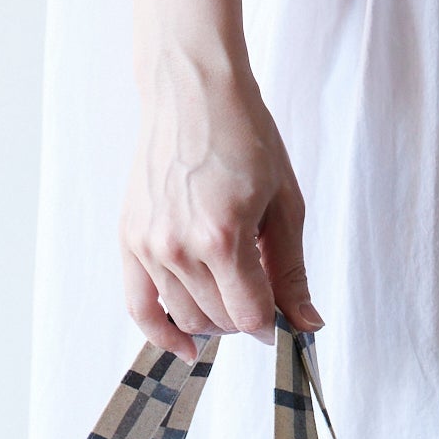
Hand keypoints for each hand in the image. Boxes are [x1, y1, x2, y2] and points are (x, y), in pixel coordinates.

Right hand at [122, 0, 320, 360]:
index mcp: (223, 236)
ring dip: (214, 319)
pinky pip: (140, 309)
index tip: (280, 317)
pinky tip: (188, 348)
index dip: (271, 324)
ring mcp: (150, 245)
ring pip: (187, 318)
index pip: (251, 316)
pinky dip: (163, 335)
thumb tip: (308, 325)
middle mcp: (180, 247)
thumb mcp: (284, 204)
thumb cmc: (244, 136)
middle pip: (220, 321)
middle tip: (258, 291)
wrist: (192, 90)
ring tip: (228, 291)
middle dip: (245, 317)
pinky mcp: (130, 240)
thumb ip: (292, 271)